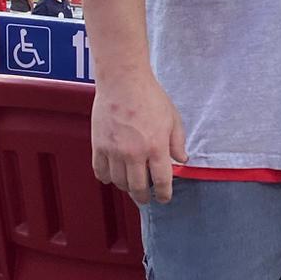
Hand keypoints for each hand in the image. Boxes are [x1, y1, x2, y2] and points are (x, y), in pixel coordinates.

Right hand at [91, 73, 184, 206]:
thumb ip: (178, 142)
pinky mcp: (98, 145)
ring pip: (119, 182)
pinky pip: (100, 171)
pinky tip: (112, 177)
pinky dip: (107, 178)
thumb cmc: (150, 96)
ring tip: (131, 186)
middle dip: (144, 196)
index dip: (164, 194)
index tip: (164, 198)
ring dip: (126, 188)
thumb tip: (182, 160)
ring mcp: (114, 150)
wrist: (123, 81)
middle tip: (146, 199)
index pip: (162, 181)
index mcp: (156, 147)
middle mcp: (134, 153)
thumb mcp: (172, 118)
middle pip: (138, 187)